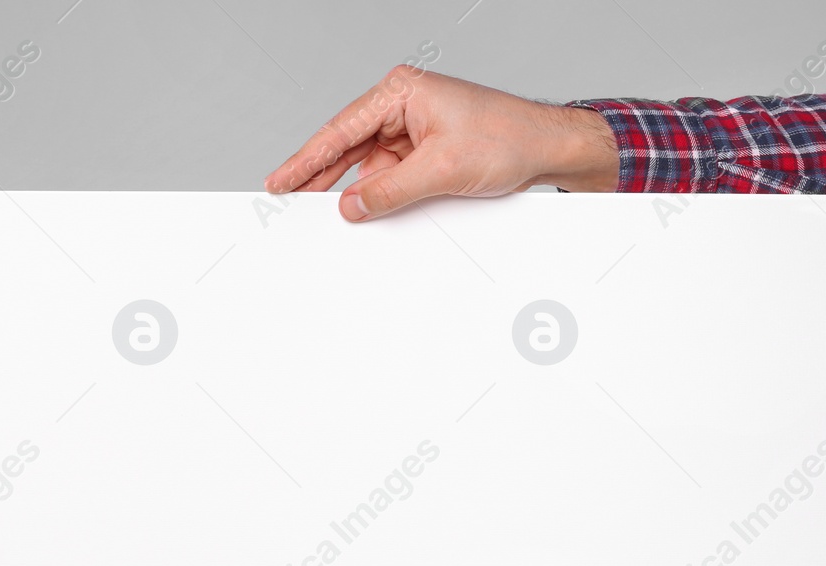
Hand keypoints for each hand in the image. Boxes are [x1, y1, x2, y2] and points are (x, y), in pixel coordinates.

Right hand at [264, 67, 619, 221]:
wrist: (546, 148)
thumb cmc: (507, 138)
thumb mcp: (441, 170)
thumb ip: (389, 190)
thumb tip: (350, 206)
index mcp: (401, 91)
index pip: (340, 130)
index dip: (305, 159)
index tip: (279, 181)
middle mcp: (402, 104)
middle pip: (346, 146)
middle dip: (319, 176)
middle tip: (286, 201)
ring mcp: (412, 128)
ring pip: (366, 164)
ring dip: (352, 190)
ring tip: (320, 214)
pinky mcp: (423, 149)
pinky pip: (388, 175)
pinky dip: (376, 194)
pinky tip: (363, 212)